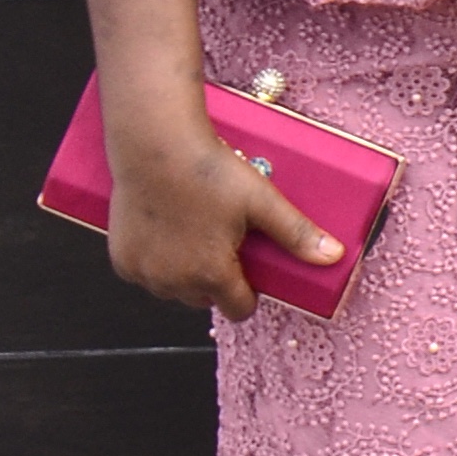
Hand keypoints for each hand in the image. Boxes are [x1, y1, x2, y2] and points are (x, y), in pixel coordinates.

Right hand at [102, 92, 338, 322]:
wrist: (154, 145)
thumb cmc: (208, 170)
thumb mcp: (261, 200)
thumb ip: (296, 234)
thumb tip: (334, 256)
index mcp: (212, 275)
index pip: (239, 310)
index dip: (249, 291)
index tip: (250, 268)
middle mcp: (174, 284)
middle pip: (206, 299)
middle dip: (216, 278)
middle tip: (222, 238)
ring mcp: (145, 274)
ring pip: (173, 289)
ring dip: (184, 272)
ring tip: (195, 230)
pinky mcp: (122, 260)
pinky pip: (145, 274)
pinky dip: (156, 260)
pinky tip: (168, 229)